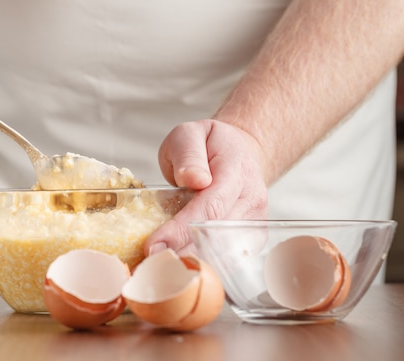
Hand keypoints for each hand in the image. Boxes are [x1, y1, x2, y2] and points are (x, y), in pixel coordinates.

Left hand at [145, 119, 268, 255]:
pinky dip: (201, 266)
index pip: (210, 207)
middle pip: (216, 237)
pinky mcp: (251, 240)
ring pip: (222, 255)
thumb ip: (189, 154)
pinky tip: (177, 267)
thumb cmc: (210, 145)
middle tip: (148, 264)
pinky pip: (226, 260)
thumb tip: (194, 179)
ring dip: (190, 264)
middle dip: (180, 253)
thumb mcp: (191, 134)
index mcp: (237, 172)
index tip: (153, 245)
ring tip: (158, 268)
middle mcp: (252, 201)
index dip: (181, 229)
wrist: (240, 153)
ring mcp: (254, 223)